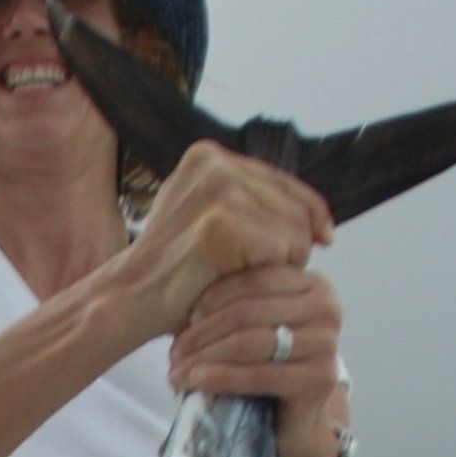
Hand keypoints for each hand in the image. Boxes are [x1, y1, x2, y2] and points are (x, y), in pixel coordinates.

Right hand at [121, 143, 333, 338]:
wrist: (130, 299)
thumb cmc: (171, 272)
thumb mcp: (204, 219)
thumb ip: (244, 203)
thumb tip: (311, 212)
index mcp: (207, 156)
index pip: (281, 179)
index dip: (309, 210)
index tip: (325, 236)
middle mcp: (214, 163)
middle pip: (293, 205)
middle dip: (291, 245)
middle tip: (260, 273)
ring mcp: (216, 189)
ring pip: (293, 229)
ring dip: (281, 264)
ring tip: (245, 278)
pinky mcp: (222, 221)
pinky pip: (283, 249)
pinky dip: (271, 273)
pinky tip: (242, 282)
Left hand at [166, 262, 345, 456]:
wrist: (294, 423)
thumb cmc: (269, 369)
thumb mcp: (256, 326)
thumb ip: (239, 302)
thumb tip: (186, 295)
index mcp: (314, 285)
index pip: (254, 280)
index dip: (214, 298)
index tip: (183, 318)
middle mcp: (328, 309)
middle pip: (249, 312)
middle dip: (204, 333)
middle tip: (173, 352)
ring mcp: (327, 344)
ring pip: (251, 342)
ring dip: (206, 357)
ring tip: (177, 371)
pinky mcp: (320, 379)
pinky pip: (259, 374)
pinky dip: (223, 377)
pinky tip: (197, 381)